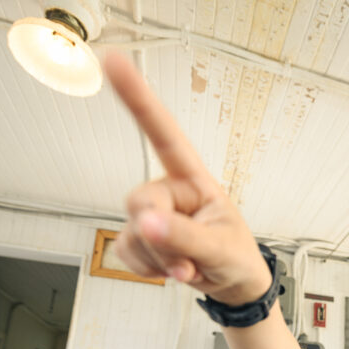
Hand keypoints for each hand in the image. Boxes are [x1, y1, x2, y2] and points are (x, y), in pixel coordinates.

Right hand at [104, 52, 270, 304]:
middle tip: (186, 258)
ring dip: (159, 259)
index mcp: (193, 179)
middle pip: (139, 200)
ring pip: (132, 232)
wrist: (232, 285)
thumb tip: (147, 223)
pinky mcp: (138, 239)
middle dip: (159, 236)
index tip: (113, 62)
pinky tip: (170, 270)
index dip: (137, 97)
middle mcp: (168, 191)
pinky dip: (147, 268)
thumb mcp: (220, 247)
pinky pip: (124, 252)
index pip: (163, 133)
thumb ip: (185, 236)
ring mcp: (152, 216)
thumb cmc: (236, 255)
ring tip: (189, 266)